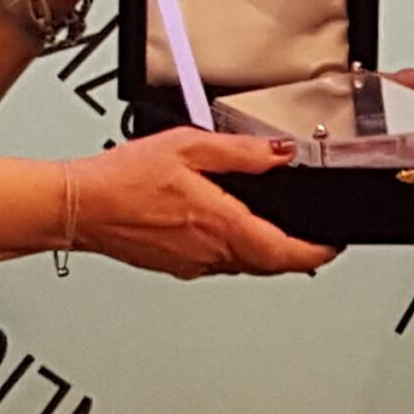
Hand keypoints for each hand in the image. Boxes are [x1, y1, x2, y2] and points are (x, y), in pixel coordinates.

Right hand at [74, 130, 337, 278]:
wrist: (80, 206)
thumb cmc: (123, 179)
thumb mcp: (188, 146)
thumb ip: (240, 151)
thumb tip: (279, 154)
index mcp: (221, 225)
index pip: (286, 254)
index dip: (318, 252)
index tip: (333, 244)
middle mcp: (210, 254)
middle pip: (270, 264)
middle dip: (296, 253)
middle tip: (313, 238)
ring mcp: (192, 265)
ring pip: (244, 265)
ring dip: (265, 251)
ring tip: (275, 231)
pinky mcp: (175, 267)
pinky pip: (217, 263)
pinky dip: (234, 250)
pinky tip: (225, 229)